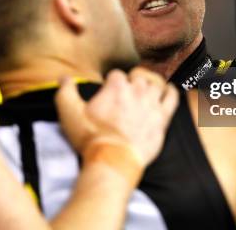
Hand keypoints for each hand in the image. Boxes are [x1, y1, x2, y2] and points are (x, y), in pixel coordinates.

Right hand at [56, 68, 177, 167]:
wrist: (113, 160)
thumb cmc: (91, 138)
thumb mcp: (69, 113)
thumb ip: (65, 91)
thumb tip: (64, 77)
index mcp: (116, 86)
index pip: (116, 74)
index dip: (111, 82)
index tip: (108, 93)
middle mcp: (137, 90)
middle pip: (138, 76)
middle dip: (131, 82)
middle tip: (126, 94)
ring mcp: (152, 103)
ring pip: (156, 83)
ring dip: (150, 85)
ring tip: (145, 91)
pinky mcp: (162, 118)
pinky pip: (172, 97)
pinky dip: (170, 92)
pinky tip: (166, 93)